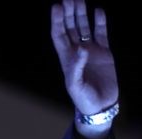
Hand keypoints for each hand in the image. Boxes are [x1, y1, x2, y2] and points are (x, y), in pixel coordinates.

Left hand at [51, 0, 117, 115]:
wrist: (101, 105)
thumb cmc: (83, 98)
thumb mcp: (75, 86)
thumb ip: (76, 68)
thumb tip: (81, 49)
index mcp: (66, 58)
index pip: (59, 35)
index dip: (57, 21)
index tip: (57, 6)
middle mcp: (77, 51)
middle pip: (70, 27)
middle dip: (68, 13)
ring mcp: (91, 50)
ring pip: (84, 27)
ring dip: (82, 14)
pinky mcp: (104, 52)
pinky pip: (101, 33)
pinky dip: (100, 22)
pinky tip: (98, 10)